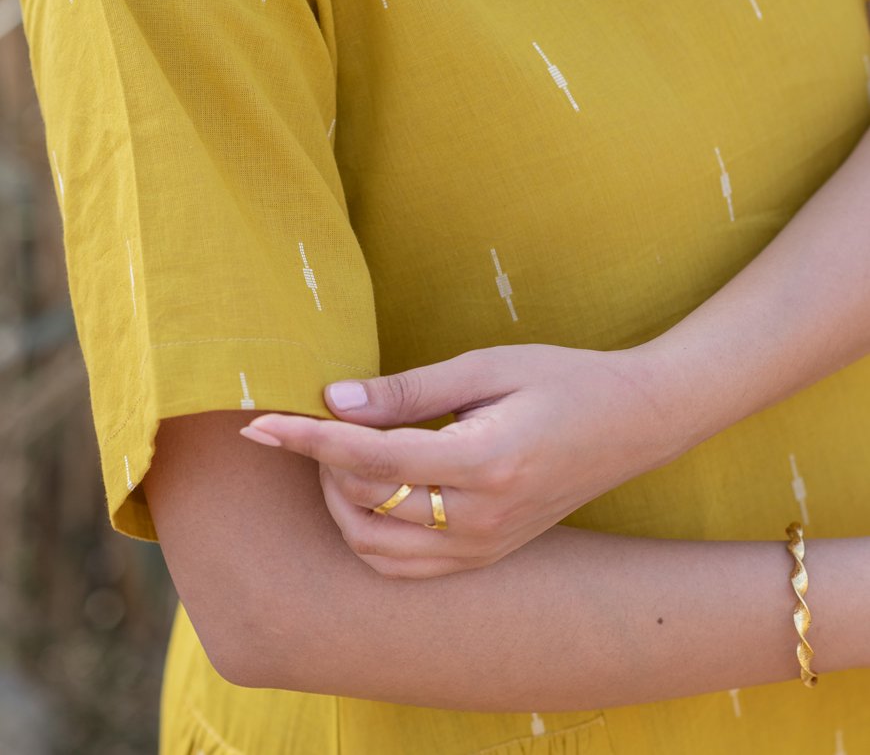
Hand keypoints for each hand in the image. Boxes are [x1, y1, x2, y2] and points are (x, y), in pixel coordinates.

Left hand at [240, 342, 682, 578]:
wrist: (632, 423)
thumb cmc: (562, 378)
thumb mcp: (486, 368)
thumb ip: (407, 390)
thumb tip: (333, 400)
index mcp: (485, 463)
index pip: (369, 460)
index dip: (308, 439)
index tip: (262, 422)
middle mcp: (481, 520)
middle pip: (364, 505)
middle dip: (322, 463)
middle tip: (316, 419)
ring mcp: (484, 548)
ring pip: (375, 548)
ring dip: (340, 503)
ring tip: (341, 454)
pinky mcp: (486, 556)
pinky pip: (404, 566)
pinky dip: (369, 534)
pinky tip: (369, 492)